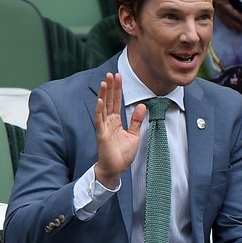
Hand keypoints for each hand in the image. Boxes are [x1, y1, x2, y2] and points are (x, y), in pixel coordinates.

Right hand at [94, 73, 145, 187]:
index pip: (117, 102)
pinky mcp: (102, 135)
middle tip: (112, 73)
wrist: (116, 169)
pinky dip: (100, 110)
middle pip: (109, 101)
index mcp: (116, 121)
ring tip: (105, 82)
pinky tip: (100, 100)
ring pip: (103, 107)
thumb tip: (142, 105)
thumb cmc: (122, 154)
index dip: (118, 89)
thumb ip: (136, 120)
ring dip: (103, 94)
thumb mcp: (134, 134)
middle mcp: (109, 122)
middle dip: (111, 87)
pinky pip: (99, 120)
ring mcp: (104, 127)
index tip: (119, 76)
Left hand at [214, 0, 241, 31]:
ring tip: (241, 27)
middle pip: (222, 15)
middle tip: (237, 30)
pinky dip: (236, 15)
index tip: (232, 27)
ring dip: (234, 22)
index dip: (227, 21)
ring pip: (225, 14)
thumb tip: (239, 12)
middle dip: (230, 24)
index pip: (220, 12)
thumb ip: (235, 2)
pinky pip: (229, 9)